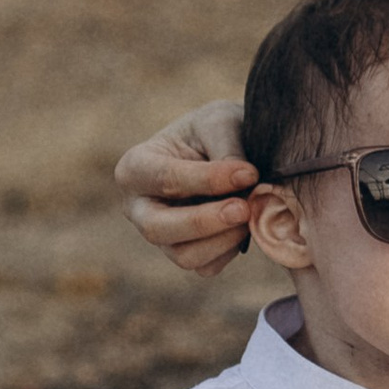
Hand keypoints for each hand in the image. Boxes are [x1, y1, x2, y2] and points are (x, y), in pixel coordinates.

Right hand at [116, 100, 257, 275]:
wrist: (226, 147)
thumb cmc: (214, 130)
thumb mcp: (219, 122)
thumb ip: (227, 149)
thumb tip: (244, 182)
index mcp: (135, 168)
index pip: (164, 179)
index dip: (208, 180)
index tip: (249, 173)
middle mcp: (138, 208)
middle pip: (159, 229)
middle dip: (204, 222)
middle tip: (244, 208)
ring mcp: (161, 236)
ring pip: (184, 255)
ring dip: (223, 239)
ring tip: (252, 212)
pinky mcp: (186, 254)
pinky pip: (207, 266)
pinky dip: (230, 249)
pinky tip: (246, 224)